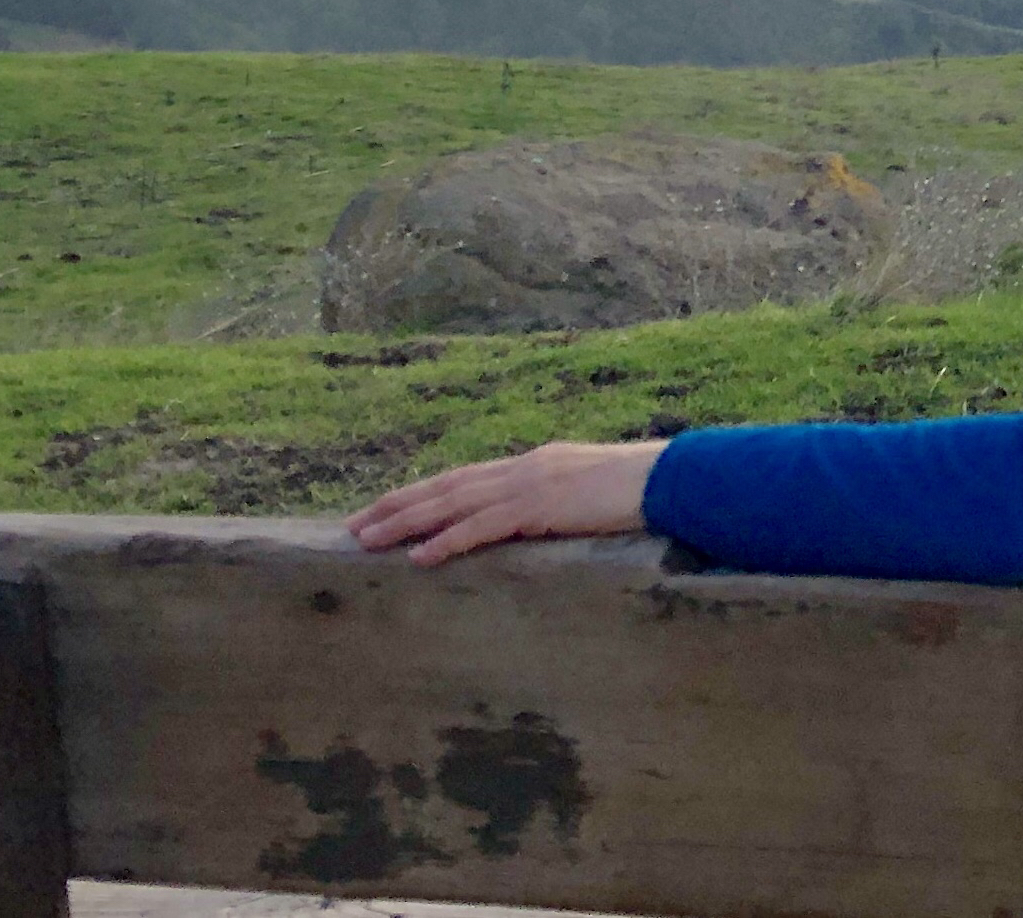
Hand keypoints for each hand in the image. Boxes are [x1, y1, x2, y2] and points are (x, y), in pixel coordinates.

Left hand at [348, 439, 665, 566]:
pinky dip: (447, 540)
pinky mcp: (541, 506)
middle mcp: (524, 467)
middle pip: (446, 486)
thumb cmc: (639, 489)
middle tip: (353, 526)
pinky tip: (419, 557)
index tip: (384, 508)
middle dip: (397, 505)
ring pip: (452, 502)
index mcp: (533, 465)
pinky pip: (483, 526)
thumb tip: (537, 523)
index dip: (421, 493)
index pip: (464, 478)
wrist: (670, 478)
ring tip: (366, 541)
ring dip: (405, 523)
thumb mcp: (587, 492)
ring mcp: (530, 483)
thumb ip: (557, 503)